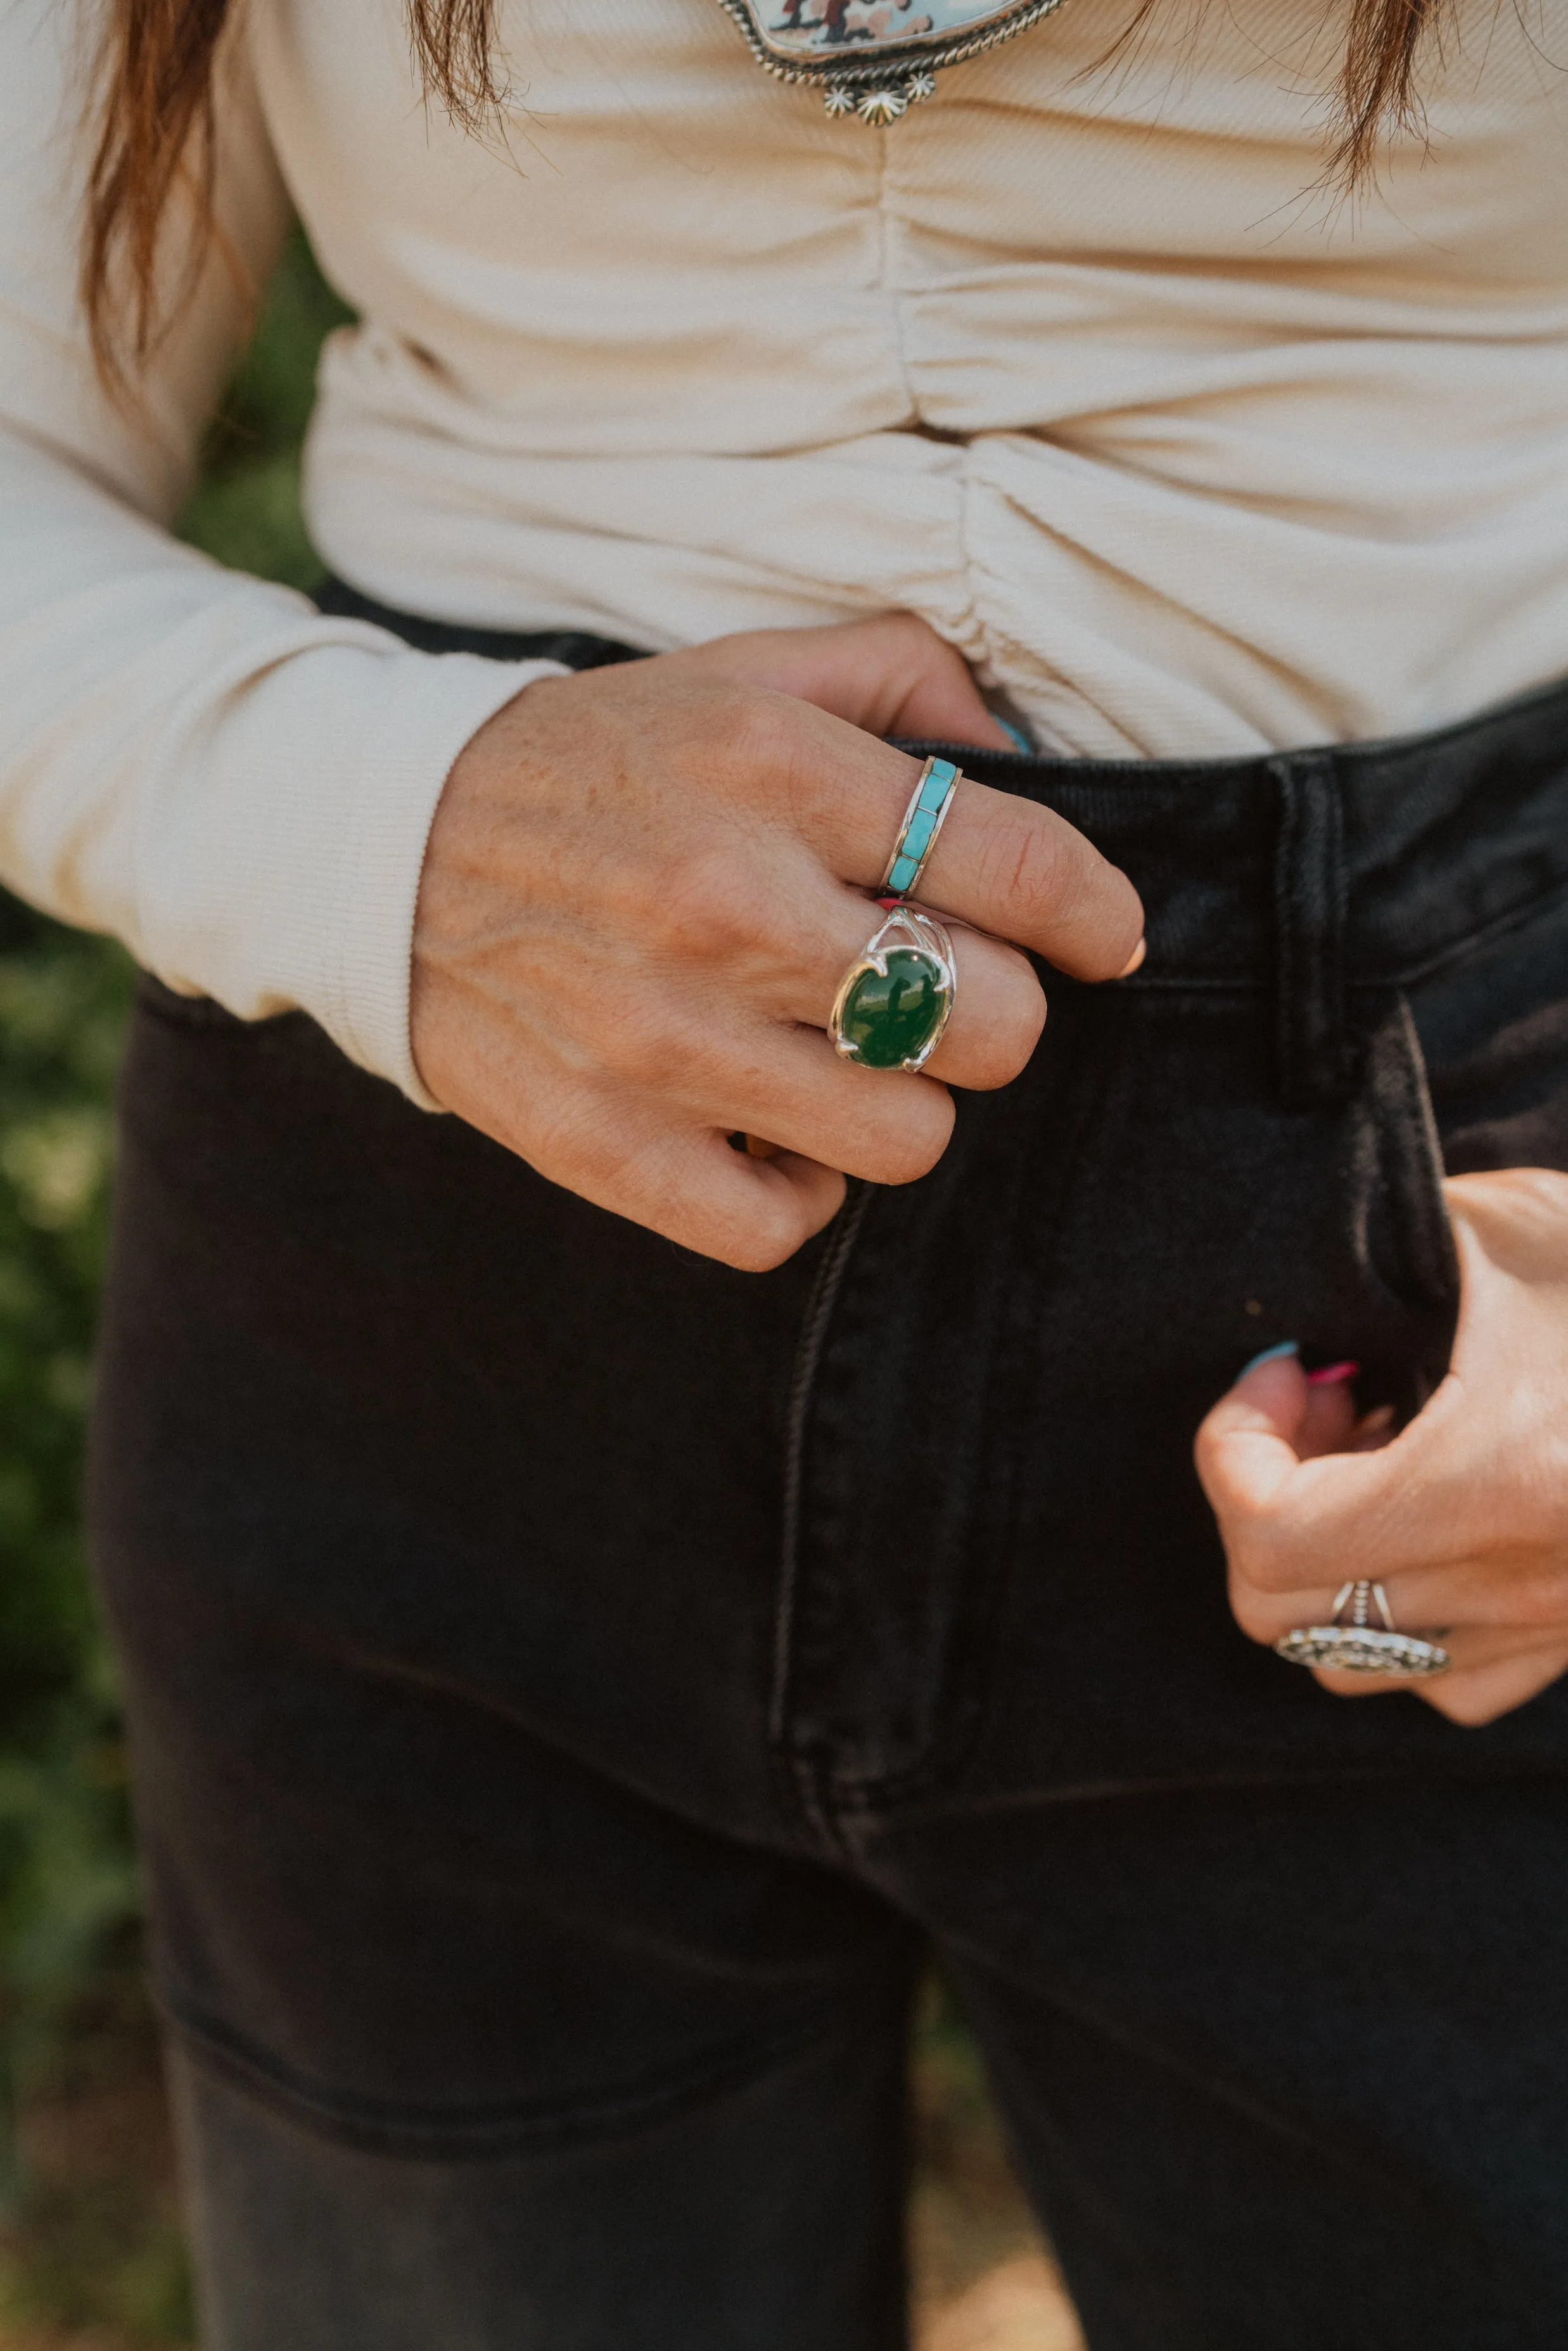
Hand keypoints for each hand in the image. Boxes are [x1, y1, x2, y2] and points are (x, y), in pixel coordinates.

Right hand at [412, 613, 1143, 1267]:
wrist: (386, 846)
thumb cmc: (599, 763)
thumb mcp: (743, 672)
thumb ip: (902, 679)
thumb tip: (1021, 751)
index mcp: (776, 770)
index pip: (1023, 866)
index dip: (1095, 914)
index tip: (1100, 935)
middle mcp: (725, 902)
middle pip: (990, 1025)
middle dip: (987, 1008)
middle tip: (929, 985)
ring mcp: (661, 1038)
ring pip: (907, 1136)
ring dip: (897, 1101)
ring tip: (840, 1055)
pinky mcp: (604, 1144)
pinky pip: (785, 1223)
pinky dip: (797, 1187)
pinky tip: (769, 1126)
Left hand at [1197, 1168, 1567, 1726]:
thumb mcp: (1513, 1227)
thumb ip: (1388, 1246)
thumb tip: (1308, 1288)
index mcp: (1503, 1480)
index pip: (1270, 1533)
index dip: (1231, 1447)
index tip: (1287, 1367)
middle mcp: (1525, 1581)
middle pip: (1281, 1614)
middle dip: (1261, 1501)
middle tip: (1322, 1403)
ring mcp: (1557, 1624)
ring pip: (1353, 1662)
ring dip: (1322, 1562)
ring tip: (1371, 1454)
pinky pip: (1447, 1677)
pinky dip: (1397, 1611)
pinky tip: (1432, 1512)